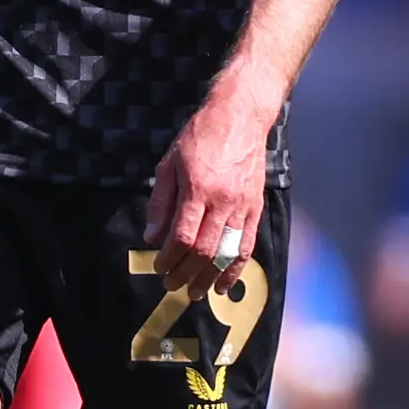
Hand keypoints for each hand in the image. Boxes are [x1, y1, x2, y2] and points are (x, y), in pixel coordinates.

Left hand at [143, 71, 276, 301]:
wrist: (241, 116)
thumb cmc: (200, 136)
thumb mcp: (170, 162)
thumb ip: (161, 202)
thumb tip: (152, 236)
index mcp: (197, 188)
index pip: (182, 236)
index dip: (169, 258)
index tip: (159, 267)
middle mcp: (222, 201)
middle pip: (205, 250)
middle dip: (186, 274)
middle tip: (173, 286)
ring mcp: (243, 206)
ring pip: (228, 252)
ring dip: (211, 277)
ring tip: (197, 292)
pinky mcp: (256, 207)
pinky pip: (248, 244)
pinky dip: (236, 268)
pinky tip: (225, 282)